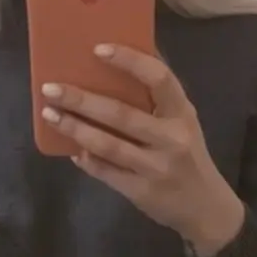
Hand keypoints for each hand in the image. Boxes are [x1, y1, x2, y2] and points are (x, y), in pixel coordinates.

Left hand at [40, 46, 245, 254]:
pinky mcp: (141, 192)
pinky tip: (70, 149)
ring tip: (50, 115)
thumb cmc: (189, 154)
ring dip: (75, 128)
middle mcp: (171, 138)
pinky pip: (106, 172)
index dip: (129, 61)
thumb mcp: (184, 121)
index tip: (98, 49)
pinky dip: (86, 159)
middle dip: (82, 100)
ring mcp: (156, 167)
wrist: (206, 207)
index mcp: (182, 112)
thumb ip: (159, 97)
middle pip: (121, 114)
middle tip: (50, 89)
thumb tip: (126, 55)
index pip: (158, 78)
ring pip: (107, 144)